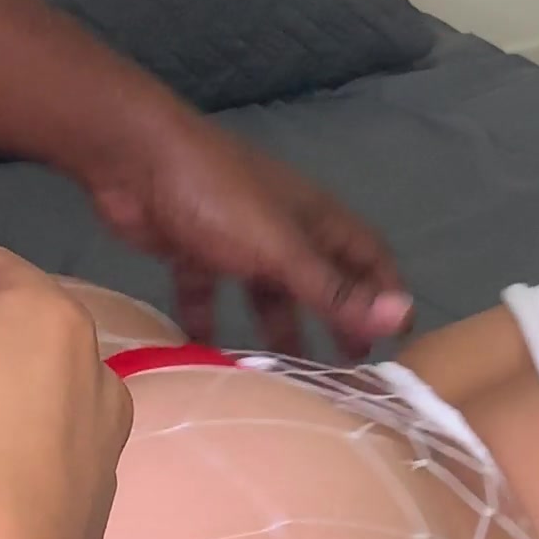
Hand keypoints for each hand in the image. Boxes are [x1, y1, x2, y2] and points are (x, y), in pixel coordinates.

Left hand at [76, 108, 411, 354]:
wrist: (135, 160)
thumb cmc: (221, 199)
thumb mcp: (283, 251)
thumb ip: (336, 289)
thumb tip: (403, 316)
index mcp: (315, 220)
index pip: (368, 258)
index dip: (386, 294)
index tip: (398, 341)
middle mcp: (283, 228)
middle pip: (320, 279)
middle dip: (336, 319)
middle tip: (346, 369)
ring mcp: (236, 238)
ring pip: (265, 292)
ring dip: (276, 329)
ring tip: (284, 377)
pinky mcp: (193, 248)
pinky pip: (208, 292)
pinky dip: (209, 322)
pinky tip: (207, 357)